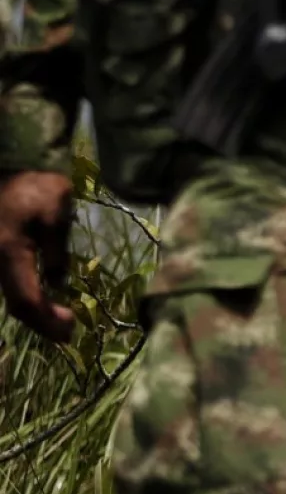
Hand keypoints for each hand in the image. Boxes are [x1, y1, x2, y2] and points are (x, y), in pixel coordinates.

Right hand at [0, 171, 73, 342]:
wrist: (5, 163)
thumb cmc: (33, 186)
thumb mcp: (55, 214)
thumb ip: (57, 251)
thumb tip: (57, 283)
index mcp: (9, 253)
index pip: (26, 301)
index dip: (48, 321)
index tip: (70, 329)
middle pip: (14, 304)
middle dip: (41, 321)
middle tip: (66, 329)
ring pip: (8, 296)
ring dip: (33, 309)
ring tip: (58, 317)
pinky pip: (7, 282)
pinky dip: (25, 295)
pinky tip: (43, 297)